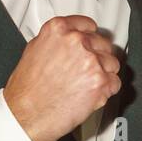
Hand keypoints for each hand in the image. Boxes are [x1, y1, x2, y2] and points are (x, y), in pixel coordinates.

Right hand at [3, 15, 120, 140]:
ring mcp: (91, 61)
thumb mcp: (34, 51)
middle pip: (103, 44)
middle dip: (97, 57)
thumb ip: (56, 41)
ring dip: (104, 74)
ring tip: (85, 85)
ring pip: (112, 63)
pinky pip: (115, 83)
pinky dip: (106, 90)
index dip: (90, 36)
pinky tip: (90, 94)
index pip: (88, 25)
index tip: (91, 42)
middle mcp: (76, 42)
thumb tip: (69, 40)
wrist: (26, 115)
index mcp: (58, 30)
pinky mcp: (101, 82)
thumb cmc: (27, 89)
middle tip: (85, 70)